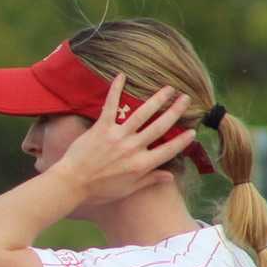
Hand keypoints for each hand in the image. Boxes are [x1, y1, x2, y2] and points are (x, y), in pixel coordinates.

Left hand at [51, 75, 193, 204]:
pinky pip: (111, 105)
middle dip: (175, 111)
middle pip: (160, 127)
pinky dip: (116, 89)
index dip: (183, 141)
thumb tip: (171, 177)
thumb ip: (150, 180)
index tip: (193, 131)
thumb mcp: (128, 189)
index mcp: (142, 165)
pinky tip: (122, 76)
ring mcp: (118, 136)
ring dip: (157, 99)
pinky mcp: (102, 128)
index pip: (169, 150)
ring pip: (142, 114)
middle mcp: (133, 148)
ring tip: (168, 88)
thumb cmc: (99, 190)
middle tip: (186, 99)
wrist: (72, 183)